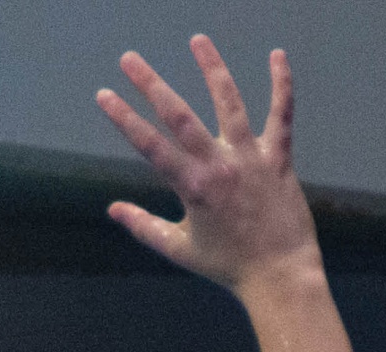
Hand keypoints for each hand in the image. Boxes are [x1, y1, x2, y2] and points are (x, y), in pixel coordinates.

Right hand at [96, 37, 317, 294]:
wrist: (279, 276)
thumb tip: (112, 209)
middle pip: (179, 116)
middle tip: (130, 59)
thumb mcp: (179, 249)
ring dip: (212, 69)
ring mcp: (251, 158)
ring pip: (230, 104)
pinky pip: (282, 115)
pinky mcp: (279, 158)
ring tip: (198, 40)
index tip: (104, 94)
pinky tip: (278, 55)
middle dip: (151, 85)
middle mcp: (219, 166)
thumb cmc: (228, 266)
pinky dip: (281, 84)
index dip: (124, 118)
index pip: (149, 145)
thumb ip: (143, 226)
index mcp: (192, 187)